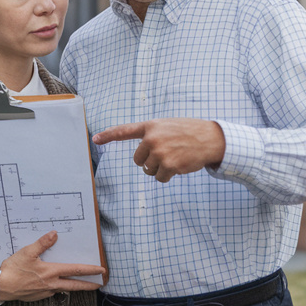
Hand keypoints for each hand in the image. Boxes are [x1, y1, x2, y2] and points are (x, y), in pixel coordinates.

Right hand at [0, 231, 103, 302]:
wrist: (0, 287)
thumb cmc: (13, 270)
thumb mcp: (27, 252)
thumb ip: (42, 243)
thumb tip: (54, 234)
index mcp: (51, 272)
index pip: (75, 270)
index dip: (90, 270)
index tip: (101, 270)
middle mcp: (51, 284)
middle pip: (74, 285)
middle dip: (88, 285)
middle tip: (98, 284)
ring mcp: (44, 292)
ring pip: (63, 289)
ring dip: (72, 286)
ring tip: (79, 283)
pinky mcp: (37, 297)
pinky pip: (51, 292)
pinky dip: (56, 287)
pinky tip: (53, 284)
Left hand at [92, 118, 225, 182]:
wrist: (210, 138)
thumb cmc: (188, 132)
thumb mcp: (167, 126)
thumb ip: (152, 135)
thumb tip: (142, 157)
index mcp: (151, 127)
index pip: (125, 130)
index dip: (108, 135)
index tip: (95, 139)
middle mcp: (152, 138)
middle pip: (138, 160)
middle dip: (149, 161)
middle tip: (166, 154)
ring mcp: (160, 152)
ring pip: (149, 171)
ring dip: (160, 169)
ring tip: (175, 157)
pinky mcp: (169, 165)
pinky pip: (160, 178)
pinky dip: (168, 176)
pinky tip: (179, 165)